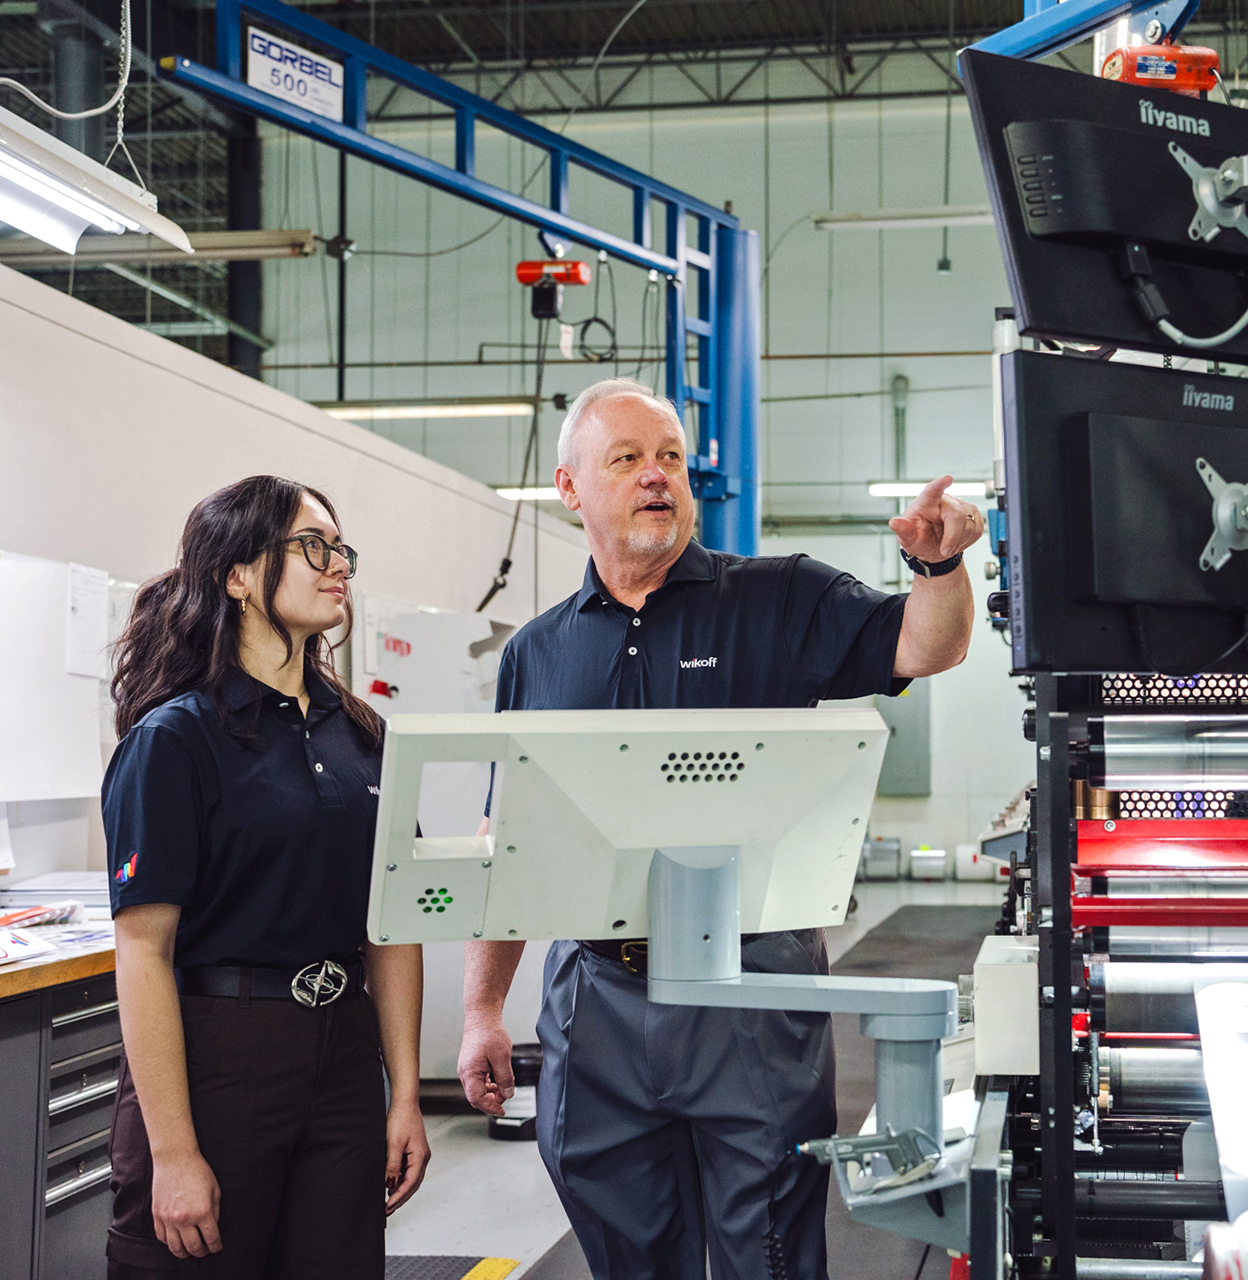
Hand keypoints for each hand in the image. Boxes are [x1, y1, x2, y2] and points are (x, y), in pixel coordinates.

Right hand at [151, 1150, 221, 1258]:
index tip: (217, 1248)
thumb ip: (215, 1211)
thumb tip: (213, 1228)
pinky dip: (170, 1243)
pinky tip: (176, 1240)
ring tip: (190, 1251)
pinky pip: (162, 1238)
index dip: (216, 1246)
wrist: (175, 1159)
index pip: (211, 1238)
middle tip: (205, 1251)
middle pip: (193, 1248)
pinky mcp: (157, 1216)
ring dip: (184, 1253)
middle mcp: (184, 1219)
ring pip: (175, 1248)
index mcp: (202, 1211)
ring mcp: (168, 1219)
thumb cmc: (198, 1171)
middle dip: (201, 1253)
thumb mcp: (215, 1189)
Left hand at [384, 1099, 430, 1214]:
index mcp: (420, 1157)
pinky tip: (391, 1185)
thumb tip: (390, 1185)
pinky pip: (408, 1171)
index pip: (410, 1183)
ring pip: (411, 1179)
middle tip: (386, 1211)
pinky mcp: (414, 1151)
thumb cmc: (400, 1120)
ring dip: (400, 1190)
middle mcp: (423, 1157)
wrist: (404, 1103)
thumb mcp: (393, 1144)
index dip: (398, 1197)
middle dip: (400, 1198)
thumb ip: (392, 1166)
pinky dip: (400, 1180)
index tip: (387, 1207)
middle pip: (413, 1184)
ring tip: (387, 1202)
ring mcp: (420, 1154)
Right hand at [457, 1013, 513, 1115]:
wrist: (482, 1016)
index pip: (477, 1099)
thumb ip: (505, 1078)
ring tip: (505, 1083)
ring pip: (478, 1088)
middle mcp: (465, 1072)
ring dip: (492, 1090)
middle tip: (507, 1093)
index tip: (502, 1110)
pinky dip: (490, 1082)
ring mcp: (467, 1068)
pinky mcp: (471, 1064)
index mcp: (470, 1072)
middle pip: (476, 1096)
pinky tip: (499, 1076)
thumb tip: (508, 1094)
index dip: (490, 1107)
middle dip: (492, 1099)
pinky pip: (479, 1080)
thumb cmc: (490, 1033)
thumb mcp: (502, 1057)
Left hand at [889, 475, 982, 563]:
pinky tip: (957, 541)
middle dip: (952, 537)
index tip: (946, 479)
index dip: (939, 485)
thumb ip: (903, 530)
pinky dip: (967, 540)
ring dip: (959, 541)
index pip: (932, 491)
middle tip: (945, 550)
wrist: (935, 549)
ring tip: (947, 545)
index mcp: (926, 502)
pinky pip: (977, 528)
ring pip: (969, 523)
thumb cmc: (920, 539)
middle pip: (956, 515)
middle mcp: (945, 501)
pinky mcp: (974, 514)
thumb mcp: (908, 538)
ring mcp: (961, 506)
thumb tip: (894, 522)